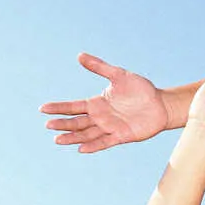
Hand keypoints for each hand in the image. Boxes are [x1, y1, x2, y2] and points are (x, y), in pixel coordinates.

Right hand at [41, 55, 171, 152]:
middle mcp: (101, 117)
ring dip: (73, 137)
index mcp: (97, 103)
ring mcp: (110, 127)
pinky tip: (81, 148)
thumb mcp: (119, 75)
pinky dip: (94, 145)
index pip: (74, 106)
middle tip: (48, 125)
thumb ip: (100, 67)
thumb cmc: (141, 89)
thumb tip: (79, 55)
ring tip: (58, 140)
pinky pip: (105, 141)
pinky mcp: (122, 135)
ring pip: (87, 134)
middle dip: (63, 124)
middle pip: (77, 122)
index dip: (59, 108)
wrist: (161, 104)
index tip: (43, 109)